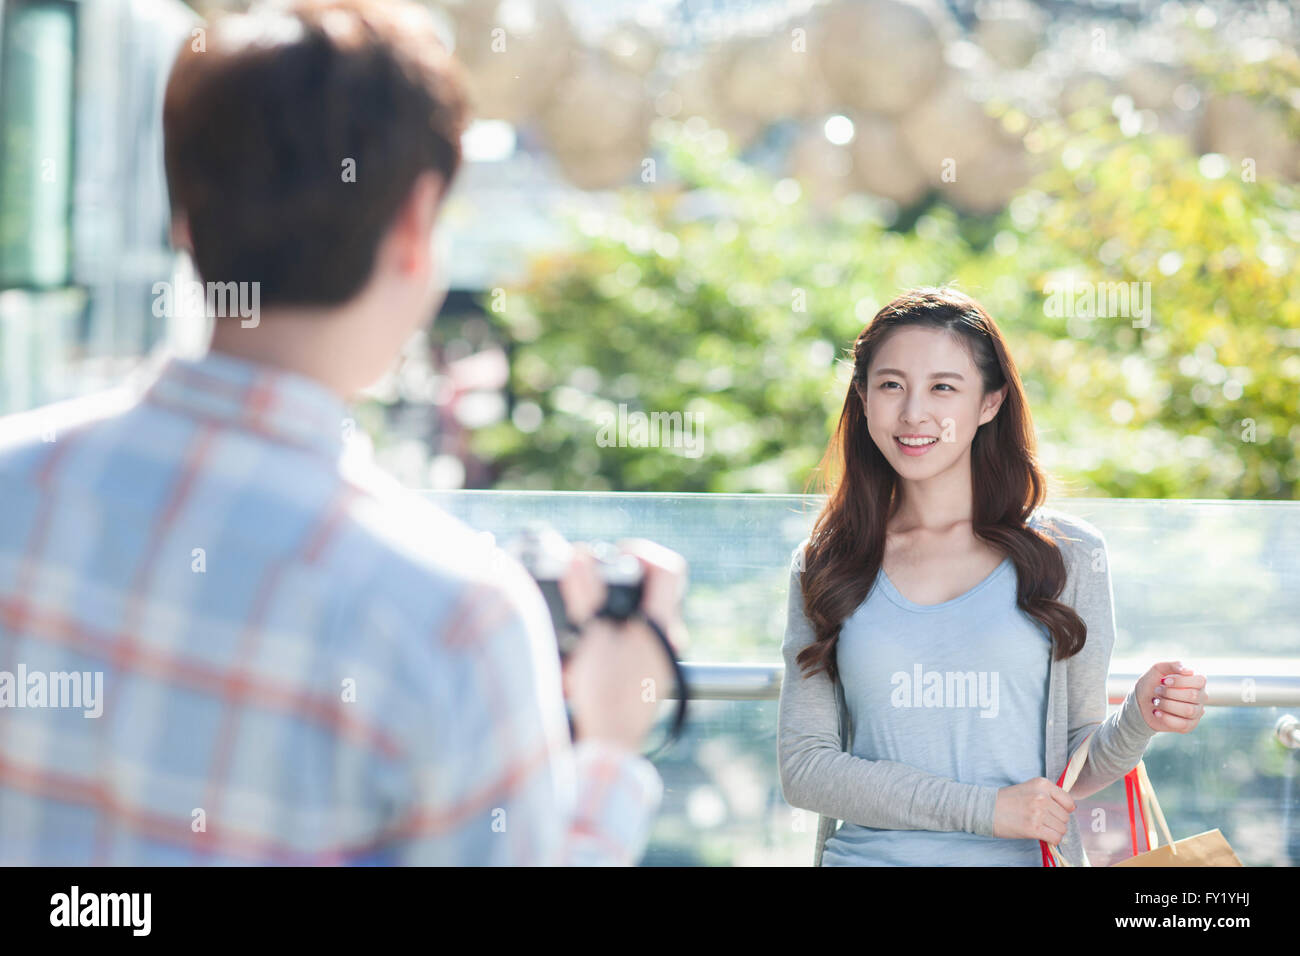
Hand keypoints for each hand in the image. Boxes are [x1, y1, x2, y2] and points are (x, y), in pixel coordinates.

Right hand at [558, 539, 688, 752]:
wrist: (612, 744)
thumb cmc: (606, 695)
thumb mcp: (591, 637)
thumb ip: (585, 592)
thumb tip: (578, 556)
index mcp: (660, 623)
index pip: (668, 569)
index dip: (642, 553)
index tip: (615, 558)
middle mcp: (667, 636)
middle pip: (654, 587)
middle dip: (622, 578)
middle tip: (595, 580)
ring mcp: (659, 653)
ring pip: (641, 610)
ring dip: (614, 604)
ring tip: (588, 616)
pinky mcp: (647, 668)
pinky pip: (633, 634)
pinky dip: (612, 628)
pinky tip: (591, 644)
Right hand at [993, 778, 1075, 844]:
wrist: (986, 808)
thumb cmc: (1007, 800)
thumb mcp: (1029, 788)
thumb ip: (1048, 794)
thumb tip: (1069, 809)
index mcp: (1042, 784)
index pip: (1069, 802)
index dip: (1064, 810)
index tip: (1054, 813)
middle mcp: (1042, 797)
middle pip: (1065, 817)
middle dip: (1057, 822)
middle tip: (1044, 822)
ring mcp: (1038, 813)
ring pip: (1062, 829)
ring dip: (1054, 831)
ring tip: (1041, 828)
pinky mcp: (1033, 828)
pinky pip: (1055, 838)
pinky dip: (1051, 840)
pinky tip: (1042, 836)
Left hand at [1136, 661, 1204, 733]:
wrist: (1140, 703)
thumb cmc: (1152, 684)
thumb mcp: (1157, 670)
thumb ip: (1171, 665)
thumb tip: (1187, 670)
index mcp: (1196, 682)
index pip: (1200, 681)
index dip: (1181, 681)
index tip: (1164, 681)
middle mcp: (1201, 697)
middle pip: (1193, 695)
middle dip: (1170, 693)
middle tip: (1157, 691)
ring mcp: (1196, 712)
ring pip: (1189, 710)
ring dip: (1167, 705)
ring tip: (1156, 701)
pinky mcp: (1189, 726)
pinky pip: (1183, 724)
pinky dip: (1166, 718)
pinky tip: (1156, 712)